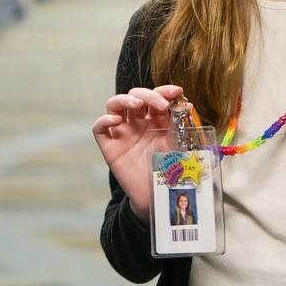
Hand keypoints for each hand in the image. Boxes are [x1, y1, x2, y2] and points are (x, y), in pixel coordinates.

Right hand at [92, 84, 183, 219]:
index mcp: (155, 119)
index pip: (156, 97)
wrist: (157, 195)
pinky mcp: (109, 147)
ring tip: (137, 104)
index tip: (177, 91)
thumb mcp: (176, 145)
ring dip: (124, 99)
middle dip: (148, 95)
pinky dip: (104, 120)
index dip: (165, 90)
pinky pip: (99, 129)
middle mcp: (137, 122)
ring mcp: (122, 133)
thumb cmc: (168, 169)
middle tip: (162, 104)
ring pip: (114, 105)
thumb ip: (178, 126)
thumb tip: (186, 104)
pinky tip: (116, 120)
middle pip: (136, 96)